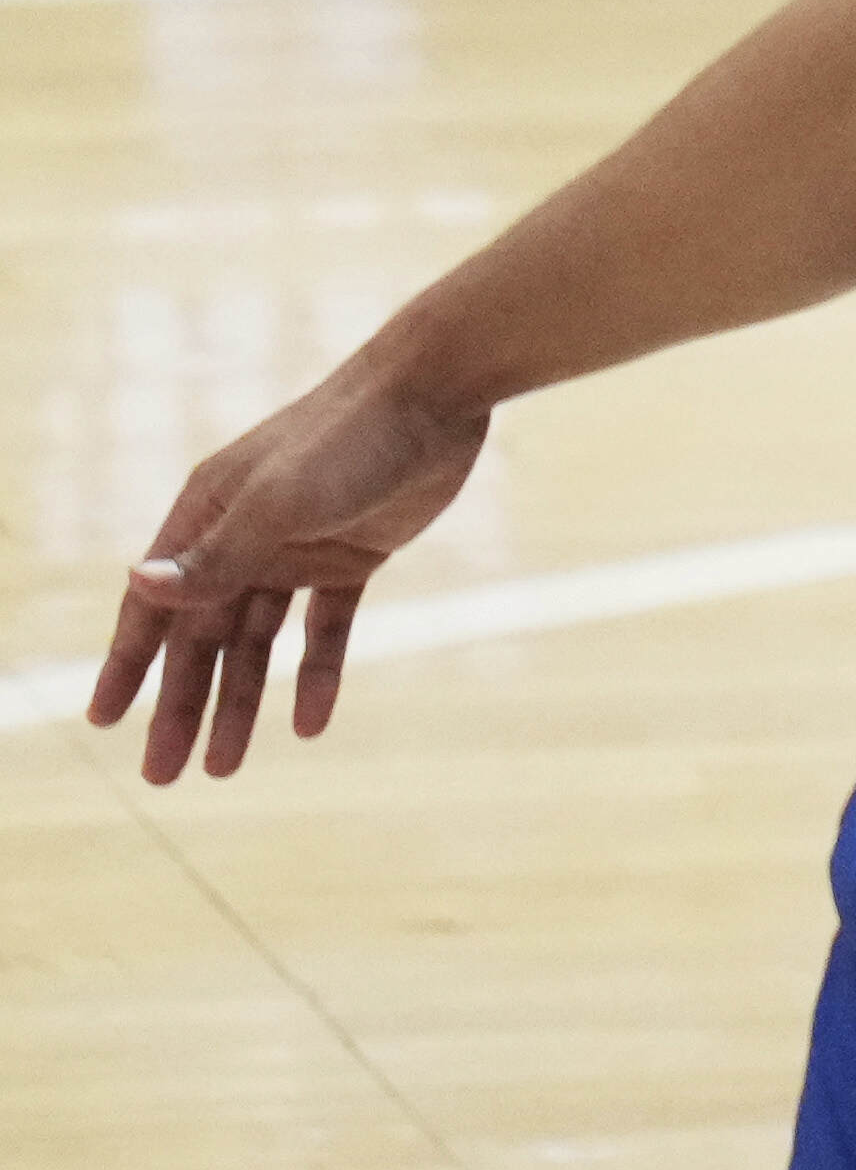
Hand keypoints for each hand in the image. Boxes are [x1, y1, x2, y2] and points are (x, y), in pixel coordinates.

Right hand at [91, 356, 491, 781]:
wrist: (437, 393)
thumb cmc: (348, 437)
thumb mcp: (279, 503)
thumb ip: (217, 554)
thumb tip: (139, 587)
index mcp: (205, 517)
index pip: (153, 606)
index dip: (127, 665)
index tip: (104, 720)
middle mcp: (243, 535)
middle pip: (202, 638)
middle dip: (181, 706)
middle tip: (166, 776)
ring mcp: (299, 547)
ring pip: (258, 642)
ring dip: (242, 703)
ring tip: (225, 768)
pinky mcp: (356, 553)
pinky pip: (326, 627)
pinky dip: (317, 673)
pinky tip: (311, 725)